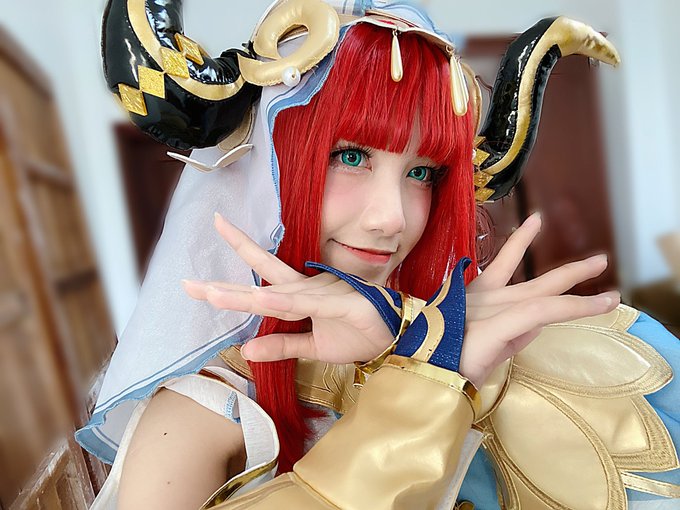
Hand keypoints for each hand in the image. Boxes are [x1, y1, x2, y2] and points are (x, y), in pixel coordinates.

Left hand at [182, 213, 394, 362]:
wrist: (398, 335)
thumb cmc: (357, 334)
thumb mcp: (313, 347)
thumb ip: (282, 346)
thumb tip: (246, 350)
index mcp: (300, 297)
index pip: (260, 285)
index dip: (230, 283)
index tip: (197, 282)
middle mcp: (307, 289)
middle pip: (261, 282)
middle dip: (225, 284)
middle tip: (187, 283)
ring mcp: (323, 294)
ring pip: (278, 293)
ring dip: (246, 295)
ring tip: (212, 295)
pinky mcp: (342, 302)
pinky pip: (310, 304)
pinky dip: (286, 302)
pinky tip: (263, 300)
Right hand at [458, 212, 619, 386]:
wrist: (419, 376)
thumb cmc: (441, 364)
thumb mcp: (477, 346)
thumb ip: (506, 335)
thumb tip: (533, 326)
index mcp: (473, 301)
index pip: (500, 268)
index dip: (518, 244)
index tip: (534, 222)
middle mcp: (485, 299)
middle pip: (533, 281)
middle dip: (566, 271)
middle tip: (597, 261)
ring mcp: (492, 309)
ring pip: (545, 292)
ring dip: (579, 285)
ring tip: (609, 282)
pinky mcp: (499, 323)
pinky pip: (544, 311)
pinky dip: (575, 306)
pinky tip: (602, 303)